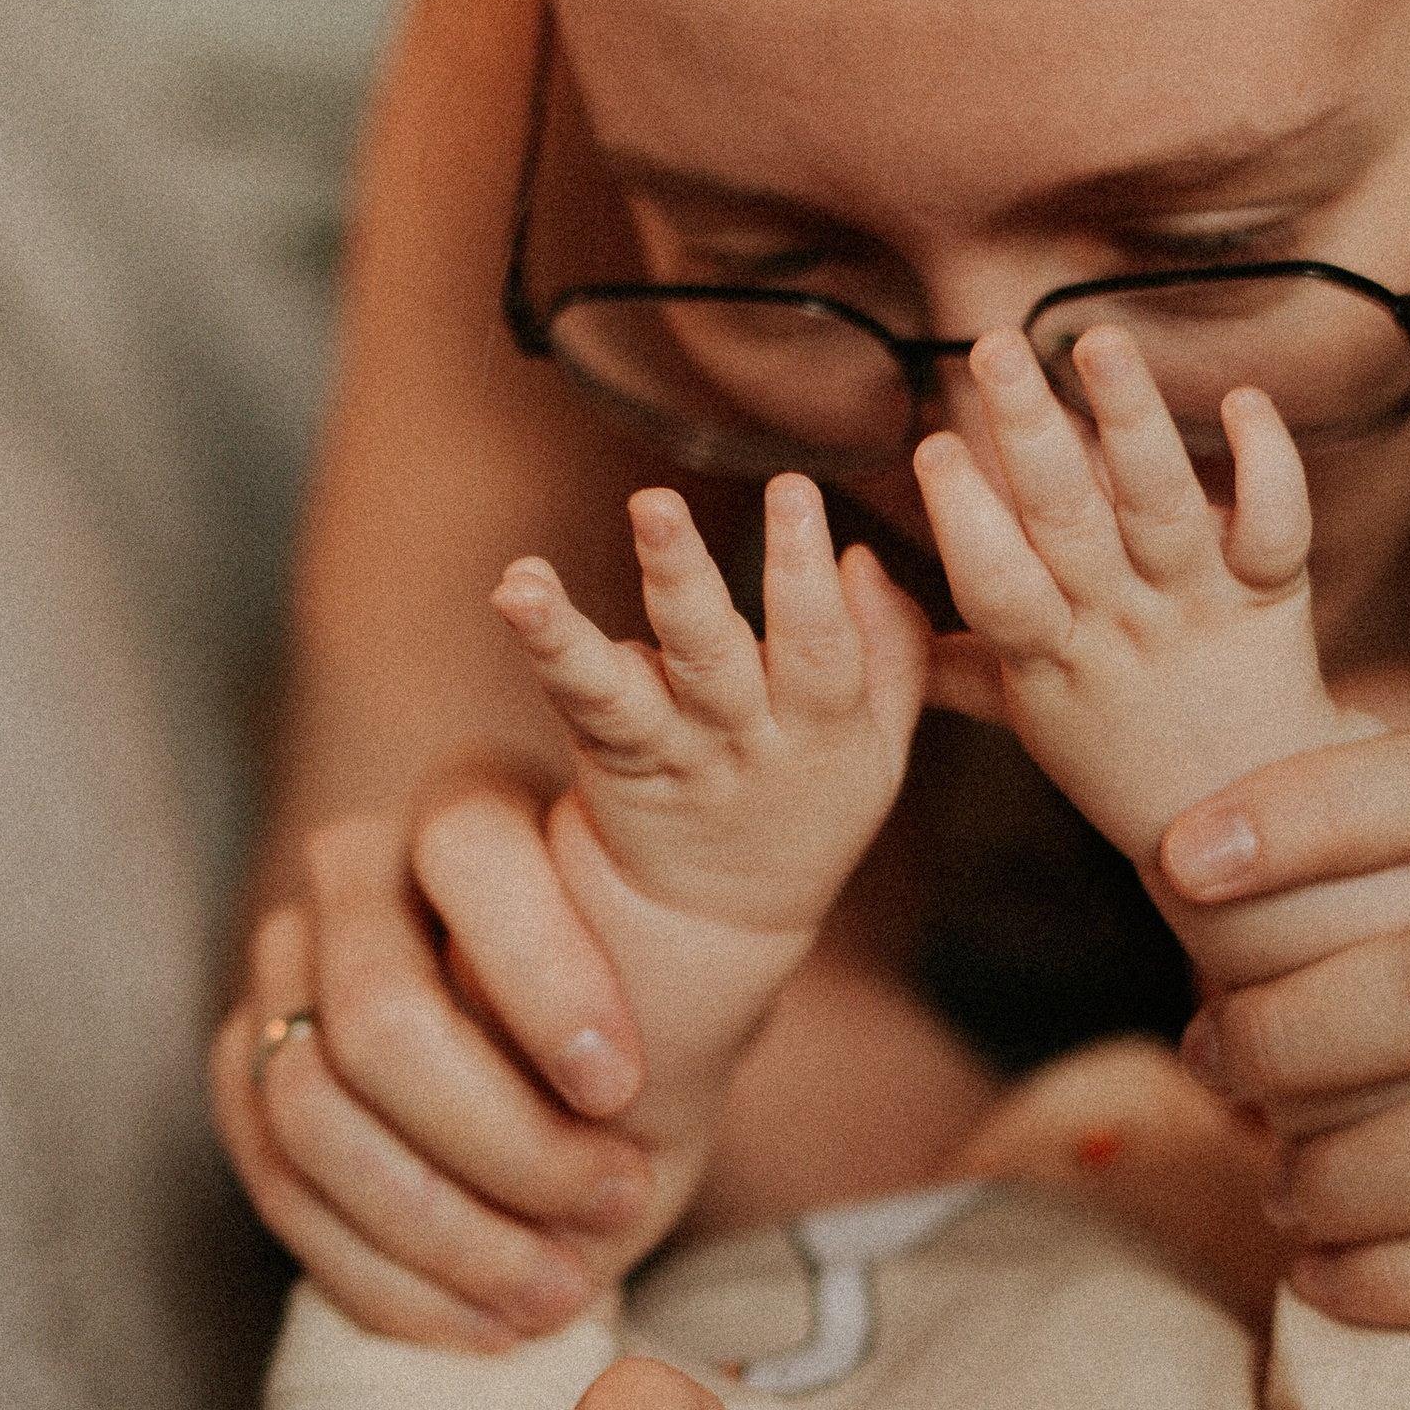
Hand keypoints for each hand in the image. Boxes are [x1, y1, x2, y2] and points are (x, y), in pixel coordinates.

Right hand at [210, 765, 654, 1349]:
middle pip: (380, 1018)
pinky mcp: (242, 1067)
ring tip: (560, 1290)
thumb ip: (673, 989)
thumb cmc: (667, 1017)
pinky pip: (277, 1188)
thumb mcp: (702, 989)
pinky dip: (388, 1281)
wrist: (612, 1072)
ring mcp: (281, 964)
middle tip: (614, 1207)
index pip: (468, 854)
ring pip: (313, 1114)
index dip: (541, 981)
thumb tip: (622, 1082)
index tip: (621, 1087)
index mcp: (473, 804)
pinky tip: (487, 1324)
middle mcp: (356, 866)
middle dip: (506, 1147)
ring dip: (449, 1235)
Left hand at [495, 473, 926, 945]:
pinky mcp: (611, 763)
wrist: (720, 920)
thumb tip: (863, 558)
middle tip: (653, 504)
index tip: (794, 488)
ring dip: (575, 634)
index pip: (821, 648)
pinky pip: (579, 704)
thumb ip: (892, 650)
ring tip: (526, 587)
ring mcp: (668, 757)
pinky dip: (546, 646)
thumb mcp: (880, 746)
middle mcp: (741, 743)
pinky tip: (517, 589)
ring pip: (627, 692)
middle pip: (714, 660)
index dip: (807, 573)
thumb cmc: (809, 804)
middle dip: (685, 578)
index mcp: (824, 732)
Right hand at [914, 328, 1345, 863]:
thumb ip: (952, 660)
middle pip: (1071, 524)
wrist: (1245, 813)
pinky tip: (1244, 401)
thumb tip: (860, 600)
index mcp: (1050, 657)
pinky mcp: (1273, 597)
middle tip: (995, 347)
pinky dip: (1266, 462)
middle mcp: (1122, 626)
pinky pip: (1276, 528)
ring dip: (1132, 419)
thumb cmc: (1121, 756)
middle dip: (1030, 430)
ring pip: (1163, 507)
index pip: (1000, 588)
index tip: (934, 448)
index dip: (969, 522)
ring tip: (1100, 340)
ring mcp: (1197, 609)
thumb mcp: (1029, 717)